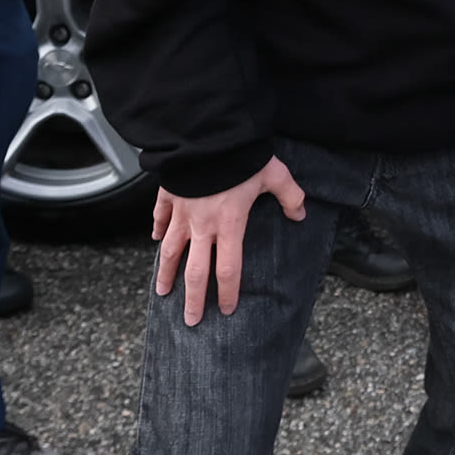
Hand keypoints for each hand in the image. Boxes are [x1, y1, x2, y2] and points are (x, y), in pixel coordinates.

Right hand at [152, 155, 306, 325]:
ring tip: (162, 292)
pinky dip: (156, 230)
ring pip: (169, 251)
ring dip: (165, 274)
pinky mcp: (168, 196)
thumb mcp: (274, 174)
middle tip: (191, 320)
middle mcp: (202, 226)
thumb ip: (290, 196)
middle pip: (195, 272)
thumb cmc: (240, 155)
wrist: (206, 134)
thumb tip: (300, 214)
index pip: (229, 270)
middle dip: (193, 299)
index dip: (228, 292)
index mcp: (229, 225)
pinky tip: (154, 240)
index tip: (228, 309)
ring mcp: (181, 213)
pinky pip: (159, 218)